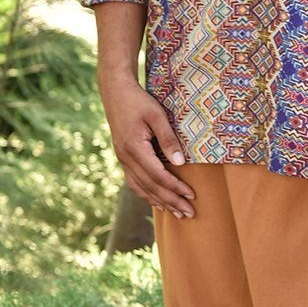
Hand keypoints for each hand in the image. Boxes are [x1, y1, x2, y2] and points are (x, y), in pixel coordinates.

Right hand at [101, 78, 195, 217]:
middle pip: (151, 187)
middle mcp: (126, 158)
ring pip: (141, 188)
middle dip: (171, 201)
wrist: (116, 93)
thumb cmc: (139, 101)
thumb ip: (168, 139)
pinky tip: (157, 202)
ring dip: (160, 202)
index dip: (175, 187)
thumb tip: (180, 163)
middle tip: (189, 213)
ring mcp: (123, 159)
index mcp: (135, 148)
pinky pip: (134, 183)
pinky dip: (147, 195)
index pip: (158, 175)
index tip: (191, 195)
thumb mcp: (157, 115)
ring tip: (177, 213)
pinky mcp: (123, 158)